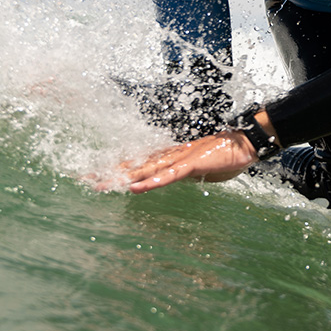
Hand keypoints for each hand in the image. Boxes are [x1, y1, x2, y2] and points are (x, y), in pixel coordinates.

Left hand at [96, 130, 257, 193]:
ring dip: (122, 177)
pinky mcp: (192, 165)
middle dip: (109, 172)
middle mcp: (170, 156)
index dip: (118, 168)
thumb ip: (186, 175)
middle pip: (134, 164)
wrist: (246, 142)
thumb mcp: (202, 172)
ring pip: (146, 170)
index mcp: (171, 157)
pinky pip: (168, 176)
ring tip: (101, 184)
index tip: (97, 173)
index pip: (140, 163)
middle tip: (84, 178)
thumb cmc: (228, 156)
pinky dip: (151, 182)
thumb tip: (179, 178)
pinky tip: (136, 187)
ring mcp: (180, 160)